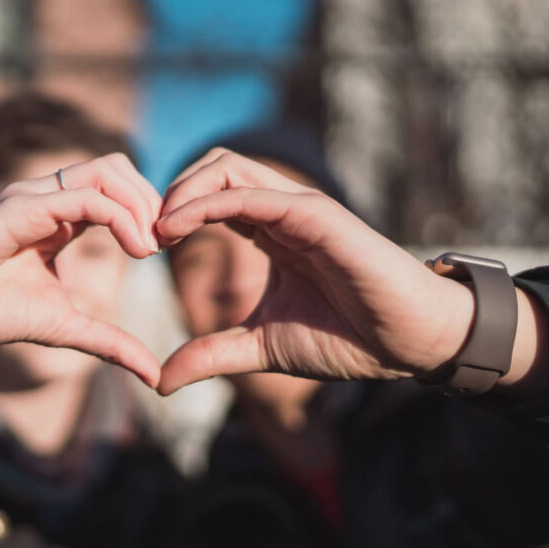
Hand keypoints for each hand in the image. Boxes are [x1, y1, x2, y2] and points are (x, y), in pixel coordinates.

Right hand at [0, 153, 162, 386]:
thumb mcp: (64, 328)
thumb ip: (110, 343)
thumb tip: (154, 376)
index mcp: (60, 216)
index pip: (118, 189)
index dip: (150, 212)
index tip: (168, 249)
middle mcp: (49, 197)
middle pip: (118, 167)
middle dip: (152, 200)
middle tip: (167, 243)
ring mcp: (33, 197)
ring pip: (106, 171)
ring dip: (140, 204)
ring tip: (151, 247)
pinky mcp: (19, 208)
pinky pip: (82, 197)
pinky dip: (119, 216)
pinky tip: (135, 249)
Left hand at [155, 150, 475, 394]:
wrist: (407, 343)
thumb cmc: (348, 338)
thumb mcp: (261, 347)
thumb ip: (212, 354)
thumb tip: (159, 380)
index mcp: (270, 231)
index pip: (210, 196)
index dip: (171, 212)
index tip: (141, 248)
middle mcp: (282, 211)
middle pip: (214, 167)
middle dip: (170, 191)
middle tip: (142, 234)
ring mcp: (299, 208)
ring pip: (228, 167)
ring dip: (181, 190)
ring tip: (155, 230)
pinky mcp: (316, 215)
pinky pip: (251, 195)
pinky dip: (206, 203)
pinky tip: (176, 229)